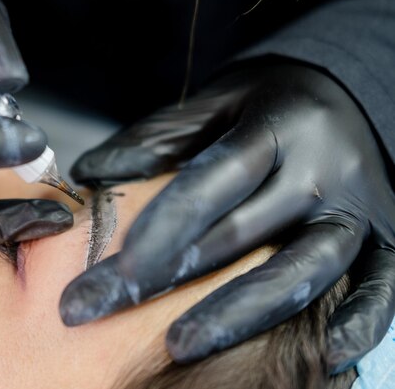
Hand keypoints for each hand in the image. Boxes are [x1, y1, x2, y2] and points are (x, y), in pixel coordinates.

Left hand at [61, 62, 394, 372]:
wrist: (348, 97)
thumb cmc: (268, 104)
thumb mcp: (215, 102)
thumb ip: (156, 137)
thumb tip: (89, 173)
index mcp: (277, 129)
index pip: (214, 181)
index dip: (163, 224)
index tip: (114, 268)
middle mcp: (321, 171)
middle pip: (239, 235)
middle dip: (165, 278)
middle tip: (98, 307)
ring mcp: (357, 210)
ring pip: (300, 271)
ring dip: (239, 314)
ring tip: (177, 346)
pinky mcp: (387, 236)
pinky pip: (383, 287)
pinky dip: (361, 321)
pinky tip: (326, 356)